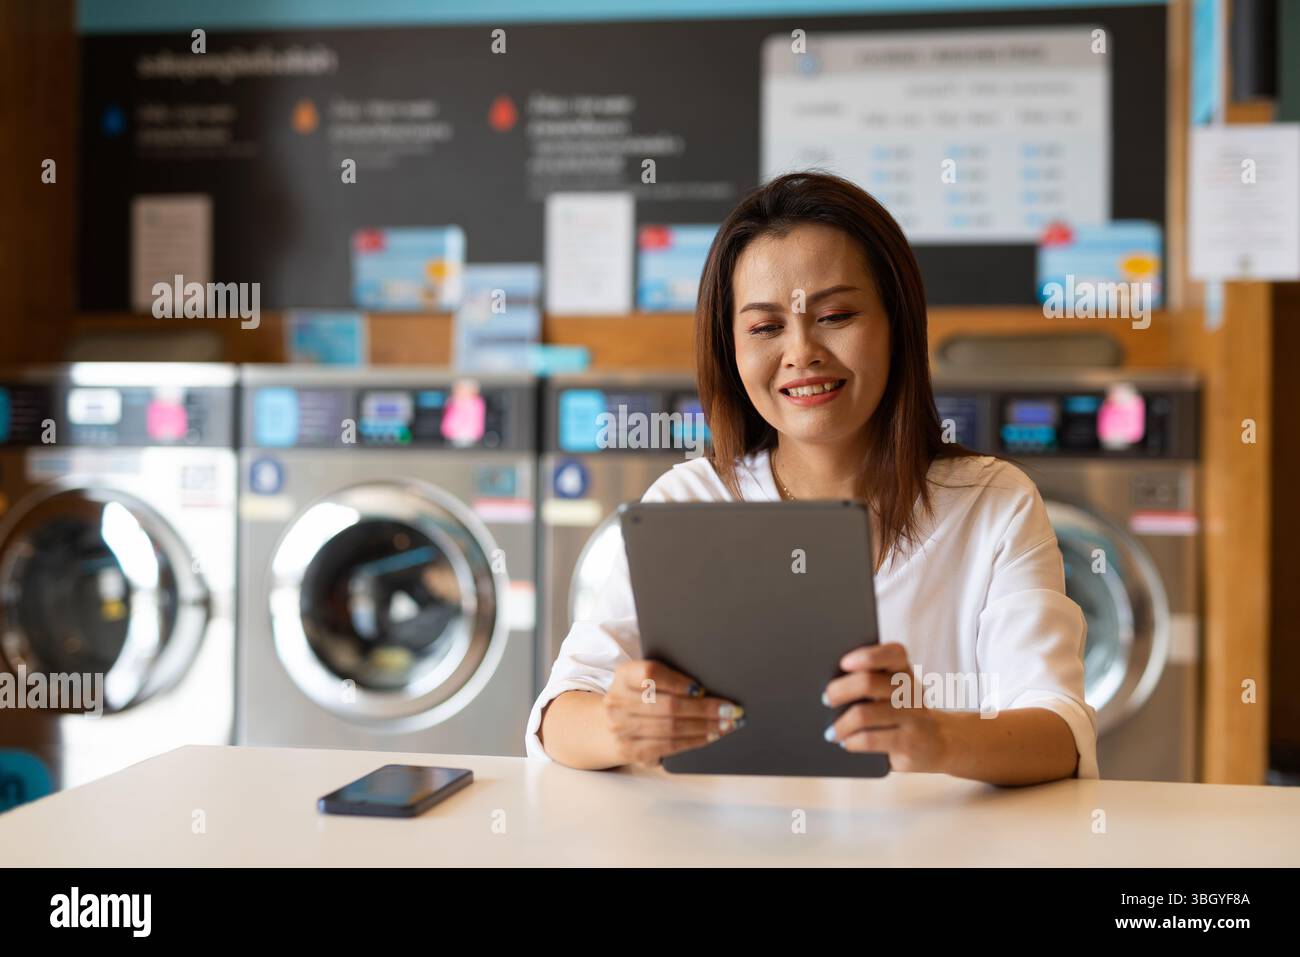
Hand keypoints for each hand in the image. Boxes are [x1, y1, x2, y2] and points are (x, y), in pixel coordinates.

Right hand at [605, 659, 743, 767]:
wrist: (608, 727)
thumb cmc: (638, 698)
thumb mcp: (644, 680)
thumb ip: (668, 678)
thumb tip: (708, 687)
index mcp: (623, 675)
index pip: (651, 673)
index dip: (678, 681)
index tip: (702, 688)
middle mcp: (618, 701)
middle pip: (669, 705)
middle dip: (705, 709)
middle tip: (731, 710)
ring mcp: (622, 729)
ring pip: (672, 728)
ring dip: (705, 727)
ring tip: (726, 724)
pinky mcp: (631, 751)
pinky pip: (669, 746)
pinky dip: (694, 741)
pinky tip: (710, 737)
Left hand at [822, 642, 949, 772]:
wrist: (941, 743)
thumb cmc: (902, 712)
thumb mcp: (893, 693)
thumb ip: (870, 683)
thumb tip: (828, 689)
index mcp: (904, 672)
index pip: (893, 653)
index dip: (867, 656)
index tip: (843, 663)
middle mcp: (911, 691)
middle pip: (869, 683)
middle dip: (840, 690)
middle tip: (826, 699)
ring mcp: (913, 718)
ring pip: (864, 715)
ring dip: (841, 724)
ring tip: (831, 732)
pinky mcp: (909, 744)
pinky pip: (869, 740)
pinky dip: (851, 741)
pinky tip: (846, 743)